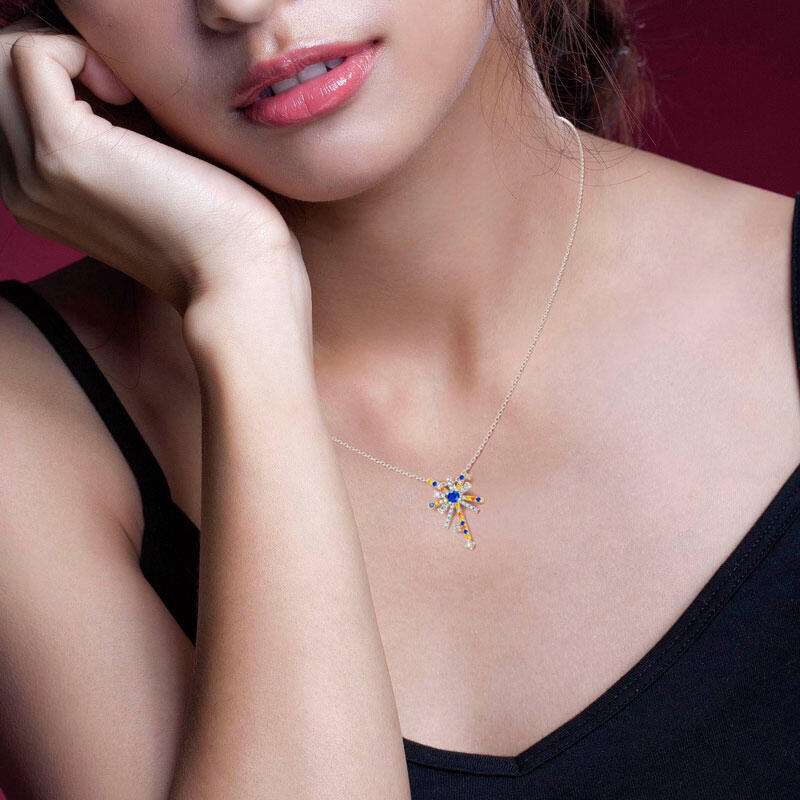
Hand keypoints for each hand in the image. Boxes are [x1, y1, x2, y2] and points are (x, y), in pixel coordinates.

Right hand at [0, 16, 305, 314]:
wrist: (236, 271)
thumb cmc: (212, 220)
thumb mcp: (144, 166)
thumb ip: (108, 125)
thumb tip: (98, 63)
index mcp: (36, 195)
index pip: (7, 99)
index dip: (59, 73)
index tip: (122, 95)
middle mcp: (21, 188)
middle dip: (58, 53)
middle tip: (124, 85)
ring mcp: (36, 171)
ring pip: (5, 59)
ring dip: (68, 52)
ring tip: (128, 93)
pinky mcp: (64, 150)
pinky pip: (32, 55)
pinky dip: (79, 50)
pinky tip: (129, 94)